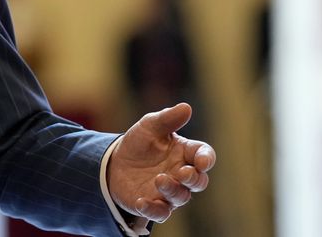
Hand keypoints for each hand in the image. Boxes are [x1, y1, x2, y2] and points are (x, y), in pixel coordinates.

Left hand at [107, 103, 215, 223]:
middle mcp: (182, 174)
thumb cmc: (140, 142)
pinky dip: (153, 209)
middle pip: (198, 181)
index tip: (202, 160)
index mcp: (185, 153)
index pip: (204, 156)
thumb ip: (168, 118)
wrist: (115, 161)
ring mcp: (169, 191)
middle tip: (182, 173)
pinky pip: (160, 213)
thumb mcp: (149, 125)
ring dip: (173, 190)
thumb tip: (186, 107)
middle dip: (193, 178)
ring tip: (159, 179)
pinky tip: (142, 202)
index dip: (206, 158)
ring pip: (181, 197)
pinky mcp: (154, 205)